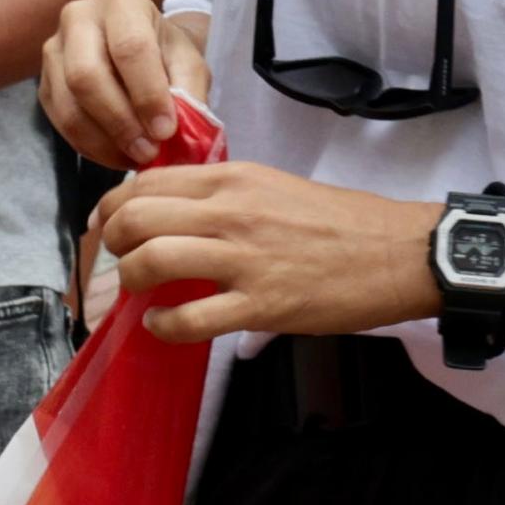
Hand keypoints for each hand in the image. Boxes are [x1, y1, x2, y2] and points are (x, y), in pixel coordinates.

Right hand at [40, 0, 210, 172]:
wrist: (138, 51)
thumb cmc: (164, 53)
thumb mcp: (188, 63)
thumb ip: (188, 91)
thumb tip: (174, 131)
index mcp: (121, 2)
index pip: (130, 48)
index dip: (148, 94)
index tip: (166, 131)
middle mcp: (78, 18)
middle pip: (86, 75)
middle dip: (119, 122)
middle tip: (148, 151)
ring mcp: (54, 50)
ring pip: (68, 104)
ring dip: (104, 141)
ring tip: (135, 157)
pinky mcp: (43, 84)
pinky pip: (59, 122)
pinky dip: (90, 146)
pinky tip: (117, 153)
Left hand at [88, 163, 440, 342]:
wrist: (395, 252)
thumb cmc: (338, 221)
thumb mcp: (271, 185)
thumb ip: (220, 195)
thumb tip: (169, 213)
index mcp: (232, 178)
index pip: (144, 183)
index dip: (112, 209)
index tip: (109, 229)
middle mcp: (230, 211)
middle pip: (135, 218)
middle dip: (111, 245)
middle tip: (116, 263)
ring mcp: (244, 258)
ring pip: (151, 261)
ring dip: (130, 281)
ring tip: (139, 292)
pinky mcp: (261, 304)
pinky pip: (188, 319)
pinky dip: (162, 326)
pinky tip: (163, 325)